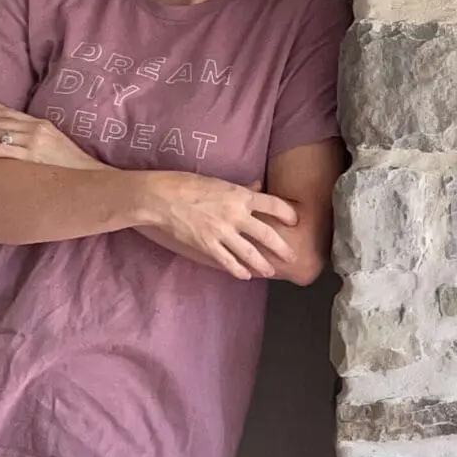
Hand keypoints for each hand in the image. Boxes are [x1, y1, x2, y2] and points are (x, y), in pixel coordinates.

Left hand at [0, 106, 93, 169]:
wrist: (92, 176)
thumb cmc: (72, 167)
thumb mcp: (55, 145)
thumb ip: (36, 141)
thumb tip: (15, 146)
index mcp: (40, 123)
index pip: (4, 114)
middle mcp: (35, 128)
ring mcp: (34, 140)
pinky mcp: (33, 155)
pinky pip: (0, 149)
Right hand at [136, 171, 299, 280]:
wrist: (161, 198)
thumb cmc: (188, 184)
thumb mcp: (219, 181)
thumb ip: (241, 189)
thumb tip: (258, 186)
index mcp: (240, 195)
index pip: (273, 204)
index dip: (287, 213)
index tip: (295, 220)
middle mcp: (235, 215)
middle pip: (267, 234)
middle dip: (282, 248)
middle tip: (292, 257)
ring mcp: (222, 232)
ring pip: (249, 252)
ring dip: (263, 264)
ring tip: (271, 272)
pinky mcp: (207, 245)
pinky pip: (227, 261)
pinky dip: (238, 270)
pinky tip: (245, 275)